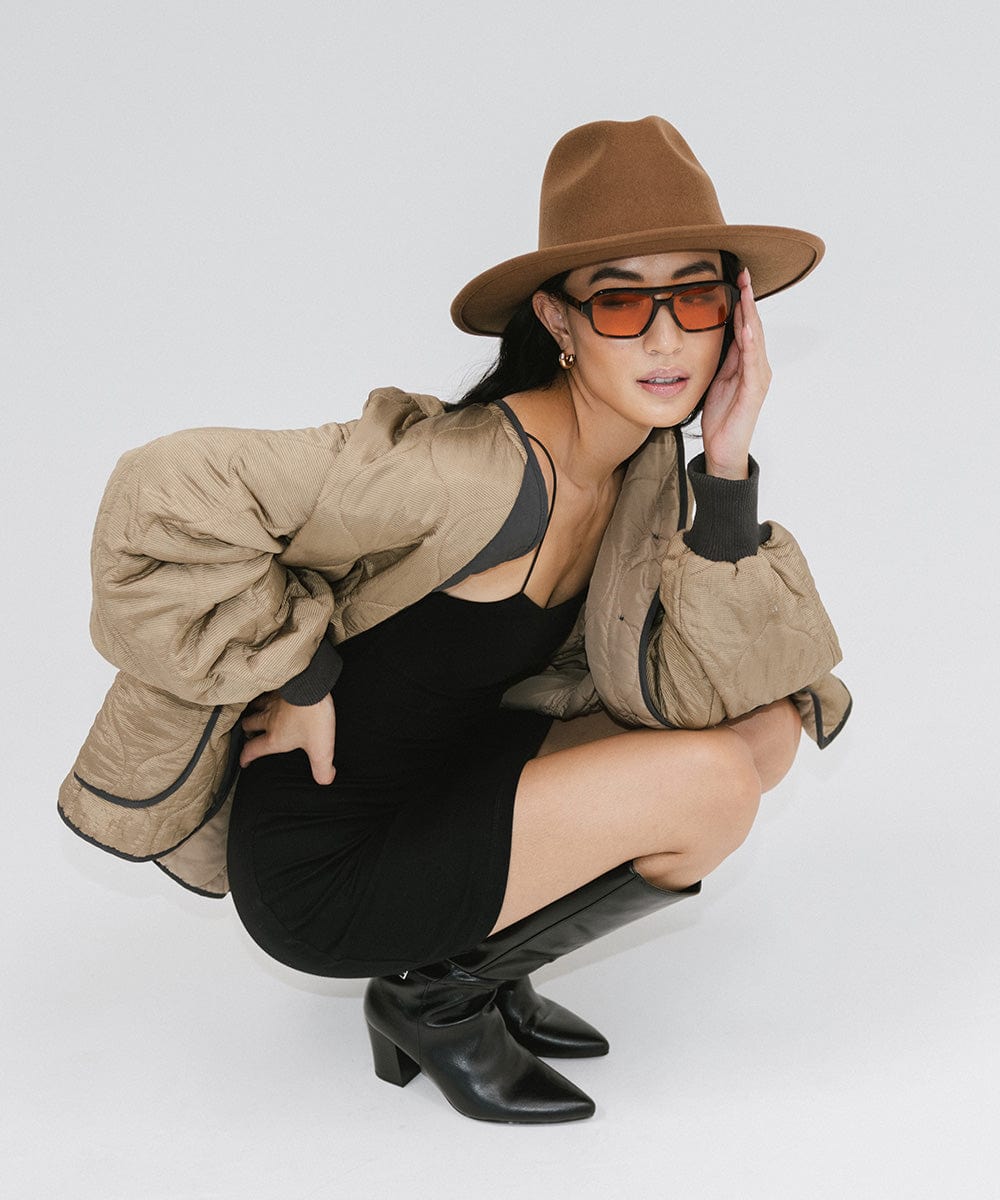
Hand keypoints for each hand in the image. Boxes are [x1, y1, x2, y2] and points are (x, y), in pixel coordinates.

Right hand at [239, 691, 336, 784]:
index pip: (252, 750)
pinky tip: (270, 694)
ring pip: (255, 708)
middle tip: (250, 734)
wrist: (311, 685)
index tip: (244, 762)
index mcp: (275, 738)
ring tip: (255, 714)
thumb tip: (325, 779)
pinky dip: (263, 695)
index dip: (246, 758)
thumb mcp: (321, 748)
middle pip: (248, 725)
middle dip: (247, 731)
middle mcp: (268, 720)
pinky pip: (265, 692)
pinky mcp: (280, 686)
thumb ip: (322, 768)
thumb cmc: (313, 716)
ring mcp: (272, 702)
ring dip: (253, 712)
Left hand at [699, 268, 772, 478]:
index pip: (745, 324)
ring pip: (756, 339)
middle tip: (743, 274)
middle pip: (753, 325)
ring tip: (746, 291)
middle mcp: (757, 366)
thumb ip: (719, 356)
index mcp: (746, 361)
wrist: (723, 449)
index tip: (736, 277)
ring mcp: (758, 377)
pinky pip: (753, 363)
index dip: (741, 301)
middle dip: (748, 299)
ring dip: (751, 314)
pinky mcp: (754, 391)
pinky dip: (751, 344)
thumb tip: (711, 331)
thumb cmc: (720, 416)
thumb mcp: (715, 378)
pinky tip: (747, 328)